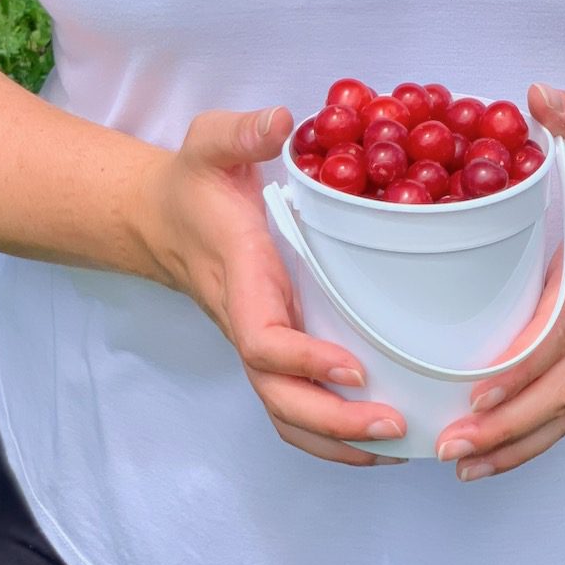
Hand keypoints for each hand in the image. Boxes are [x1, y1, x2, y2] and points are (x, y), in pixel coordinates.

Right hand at [151, 105, 407, 465]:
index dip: (305, 361)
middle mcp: (250, 323)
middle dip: (335, 422)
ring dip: (338, 440)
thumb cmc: (195, 182)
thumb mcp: (210, 142)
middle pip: (280, 398)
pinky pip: (296, 405)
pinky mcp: (276, 348)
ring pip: (287, 413)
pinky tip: (383, 439)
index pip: (264, 339)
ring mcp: (261, 343)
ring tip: (401, 443)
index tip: (355, 367)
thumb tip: (281, 121)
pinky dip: (334, 433)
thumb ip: (241, 132)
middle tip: (397, 424)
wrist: (163, 218)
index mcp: (241, 280)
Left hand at [432, 83, 564, 482]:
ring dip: (516, 444)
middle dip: (504, 425)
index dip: (519, 367)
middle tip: (449, 443)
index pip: (558, 333)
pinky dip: (537, 437)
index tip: (475, 389)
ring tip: (461, 462)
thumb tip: (537, 92)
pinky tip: (497, 452)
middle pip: (558, 392)